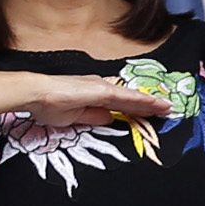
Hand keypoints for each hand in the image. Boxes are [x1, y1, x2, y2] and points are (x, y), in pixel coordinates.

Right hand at [23, 75, 171, 128]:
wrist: (35, 94)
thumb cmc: (47, 105)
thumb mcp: (74, 117)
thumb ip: (93, 117)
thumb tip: (109, 118)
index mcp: (93, 93)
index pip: (120, 103)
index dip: (136, 108)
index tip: (149, 113)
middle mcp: (100, 87)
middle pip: (129, 99)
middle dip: (148, 105)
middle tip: (166, 110)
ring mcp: (102, 87)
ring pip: (133, 97)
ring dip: (151, 103)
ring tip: (168, 108)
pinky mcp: (102, 90)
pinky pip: (128, 97)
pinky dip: (144, 101)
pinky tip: (157, 105)